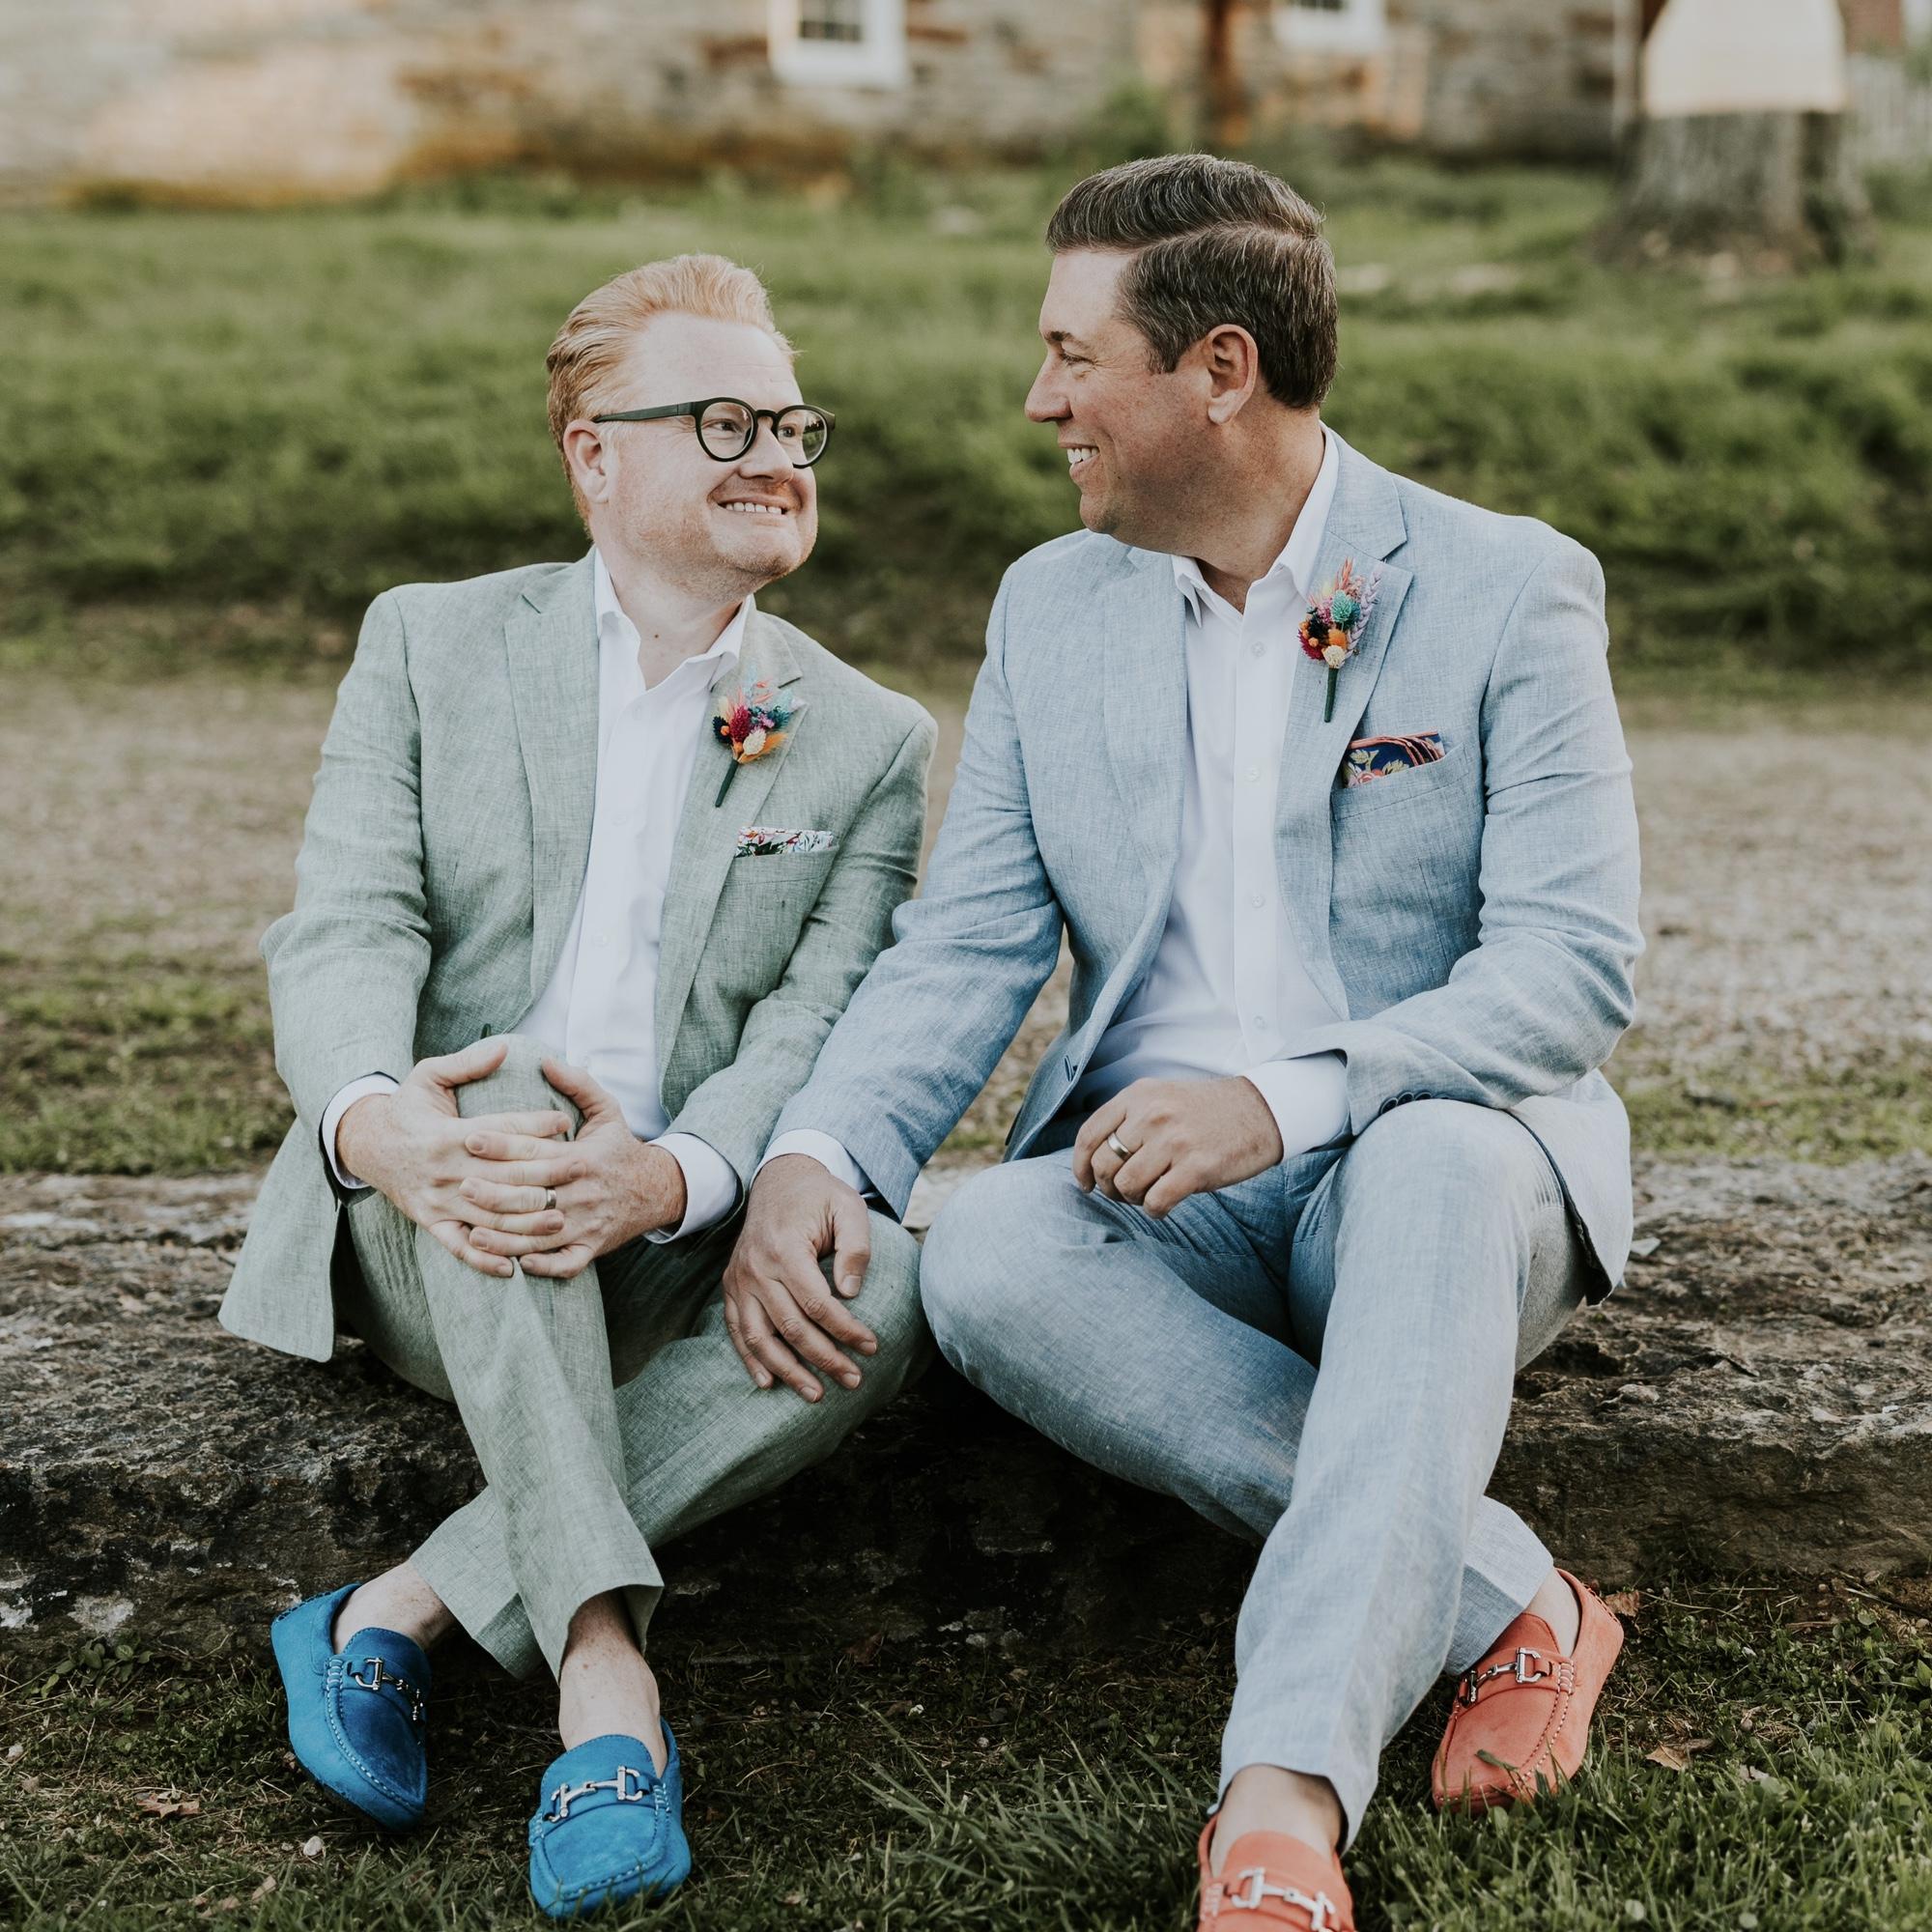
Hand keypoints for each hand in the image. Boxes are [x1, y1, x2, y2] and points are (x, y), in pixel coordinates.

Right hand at [335, 1039, 573, 1277]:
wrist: (366, 1145)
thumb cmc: (406, 1108)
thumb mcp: (428, 1076)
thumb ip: (466, 1063)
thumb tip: (505, 1047)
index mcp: (448, 1134)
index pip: (500, 1131)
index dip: (534, 1126)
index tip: (565, 1122)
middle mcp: (445, 1170)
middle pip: (503, 1176)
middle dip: (543, 1174)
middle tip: (580, 1170)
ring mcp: (438, 1200)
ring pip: (488, 1215)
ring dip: (525, 1220)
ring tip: (560, 1219)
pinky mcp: (430, 1222)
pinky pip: (458, 1246)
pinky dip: (484, 1258)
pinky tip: (512, 1268)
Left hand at [456, 1060, 686, 1278]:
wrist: (655, 1190)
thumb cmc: (620, 1147)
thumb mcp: (607, 1109)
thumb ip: (577, 1083)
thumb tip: (545, 1060)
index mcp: (583, 1157)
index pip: (536, 1151)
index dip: (502, 1144)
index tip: (471, 1137)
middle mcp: (584, 1192)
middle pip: (533, 1194)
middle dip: (495, 1192)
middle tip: (459, 1185)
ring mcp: (587, 1223)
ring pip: (542, 1234)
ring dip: (507, 1236)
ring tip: (473, 1230)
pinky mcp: (591, 1248)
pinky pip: (565, 1264)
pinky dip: (542, 1266)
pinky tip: (515, 1265)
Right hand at [720, 1154, 878, 1402]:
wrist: (779, 1179)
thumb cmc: (820, 1195)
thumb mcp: (849, 1207)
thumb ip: (856, 1247)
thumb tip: (851, 1293)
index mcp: (786, 1249)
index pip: (817, 1304)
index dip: (846, 1330)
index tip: (871, 1346)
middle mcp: (756, 1268)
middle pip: (792, 1327)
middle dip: (825, 1358)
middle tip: (854, 1380)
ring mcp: (740, 1279)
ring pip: (759, 1337)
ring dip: (788, 1370)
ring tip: (815, 1394)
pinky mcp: (732, 1286)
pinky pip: (737, 1329)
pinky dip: (750, 1358)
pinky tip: (767, 1381)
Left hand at [1073, 1075, 1283, 1216]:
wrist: (1261, 1111)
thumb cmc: (1206, 1111)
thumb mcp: (1161, 1097)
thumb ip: (1128, 1118)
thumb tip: (1093, 1160)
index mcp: (1138, 1096)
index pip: (1089, 1135)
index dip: (1080, 1166)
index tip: (1086, 1183)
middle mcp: (1151, 1115)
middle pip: (1103, 1164)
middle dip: (1108, 1187)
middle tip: (1124, 1193)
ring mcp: (1174, 1141)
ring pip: (1126, 1186)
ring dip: (1132, 1199)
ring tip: (1148, 1195)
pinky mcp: (1196, 1167)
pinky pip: (1156, 1202)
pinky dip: (1155, 1210)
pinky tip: (1164, 1204)